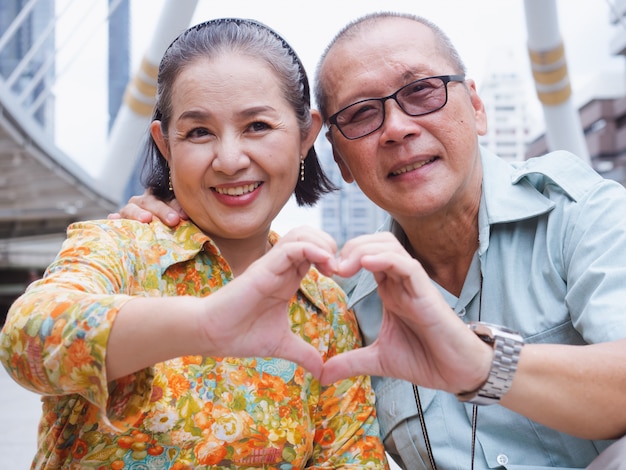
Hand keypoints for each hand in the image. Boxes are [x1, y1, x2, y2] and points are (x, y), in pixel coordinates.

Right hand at [108, 190, 186, 225]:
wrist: (155, 234)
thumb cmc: (173, 226)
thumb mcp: (180, 219)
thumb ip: (183, 215)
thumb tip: (186, 216)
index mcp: (160, 196)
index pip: (166, 196)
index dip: (175, 205)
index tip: (185, 216)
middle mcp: (143, 201)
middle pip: (150, 202)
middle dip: (162, 211)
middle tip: (173, 220)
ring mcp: (129, 211)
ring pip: (131, 208)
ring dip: (138, 213)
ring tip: (146, 219)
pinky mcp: (119, 222)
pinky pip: (115, 220)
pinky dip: (114, 219)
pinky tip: (113, 218)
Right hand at [197, 227, 337, 377]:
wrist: (211, 335)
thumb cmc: (241, 335)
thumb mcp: (282, 345)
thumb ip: (304, 354)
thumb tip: (322, 373)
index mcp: (287, 278)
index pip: (315, 253)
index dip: (333, 259)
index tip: (345, 278)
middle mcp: (281, 267)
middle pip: (311, 235)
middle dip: (332, 245)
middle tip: (342, 269)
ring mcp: (272, 264)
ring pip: (302, 234)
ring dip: (323, 244)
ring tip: (334, 265)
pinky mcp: (263, 268)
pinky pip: (291, 247)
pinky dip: (311, 249)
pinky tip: (325, 262)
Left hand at [320, 232, 491, 391]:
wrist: (456, 373)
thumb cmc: (424, 360)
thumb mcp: (377, 360)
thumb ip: (350, 362)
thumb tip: (322, 376)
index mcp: (389, 290)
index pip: (365, 256)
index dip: (343, 258)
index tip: (323, 273)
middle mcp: (400, 281)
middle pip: (374, 243)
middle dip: (349, 247)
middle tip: (330, 267)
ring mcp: (413, 284)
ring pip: (388, 245)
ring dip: (363, 249)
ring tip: (343, 267)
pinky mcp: (426, 291)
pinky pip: (406, 264)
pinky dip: (386, 258)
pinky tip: (366, 263)